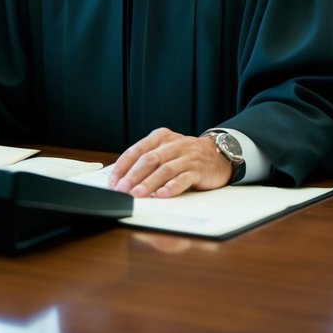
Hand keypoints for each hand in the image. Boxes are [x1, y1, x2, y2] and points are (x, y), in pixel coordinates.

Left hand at [108, 127, 232, 197]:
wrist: (218, 154)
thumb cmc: (186, 155)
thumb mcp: (166, 151)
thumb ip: (148, 160)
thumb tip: (123, 179)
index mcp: (161, 137)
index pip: (137, 150)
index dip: (123, 166)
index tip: (113, 181)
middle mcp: (173, 144)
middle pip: (149, 160)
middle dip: (133, 176)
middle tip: (122, 189)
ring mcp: (187, 156)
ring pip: (165, 170)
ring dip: (149, 183)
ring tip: (138, 194)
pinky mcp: (199, 169)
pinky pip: (184, 178)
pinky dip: (172, 187)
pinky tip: (162, 194)